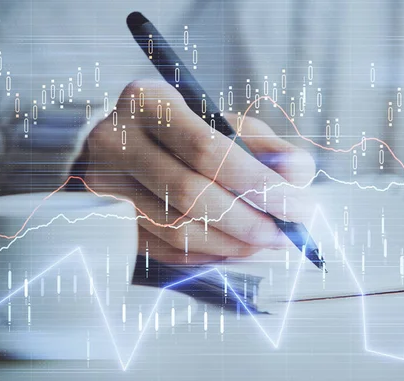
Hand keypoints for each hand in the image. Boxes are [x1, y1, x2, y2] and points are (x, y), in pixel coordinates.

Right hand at [82, 80, 315, 263]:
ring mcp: (105, 186)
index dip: (258, 183)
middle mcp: (114, 142)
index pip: (207, 149)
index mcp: (148, 102)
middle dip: (250, 221)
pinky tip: (236, 248)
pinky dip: (210, 255)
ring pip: (177, 230)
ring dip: (233, 244)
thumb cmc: (190, 132)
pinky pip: (166, 251)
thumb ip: (268, 146)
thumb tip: (296, 174)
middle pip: (190, 194)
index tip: (298, 205)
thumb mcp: (229, 124)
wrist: (129, 145)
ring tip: (267, 241)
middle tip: (287, 234)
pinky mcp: (109, 222)